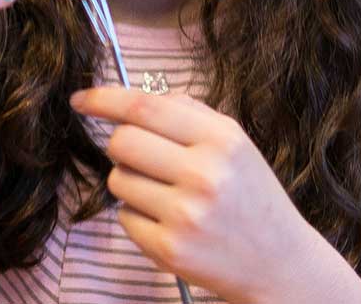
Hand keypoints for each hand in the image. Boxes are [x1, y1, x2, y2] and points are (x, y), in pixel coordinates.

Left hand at [70, 87, 328, 303]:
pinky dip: (139, 216)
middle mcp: (204, 174)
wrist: (279, 261)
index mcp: (222, 139)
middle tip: (142, 156)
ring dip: (131, 182)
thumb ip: (190, 115)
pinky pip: (125, 217)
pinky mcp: (169, 249)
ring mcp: (185, 214)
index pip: (145, 107)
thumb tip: (133, 101)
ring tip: (167, 193)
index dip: (104, 99)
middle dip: (121, 145)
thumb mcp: (237, 144)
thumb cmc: (252, 196)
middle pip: (121, 142)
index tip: (81, 100)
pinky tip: (170, 221)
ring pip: (118, 180)